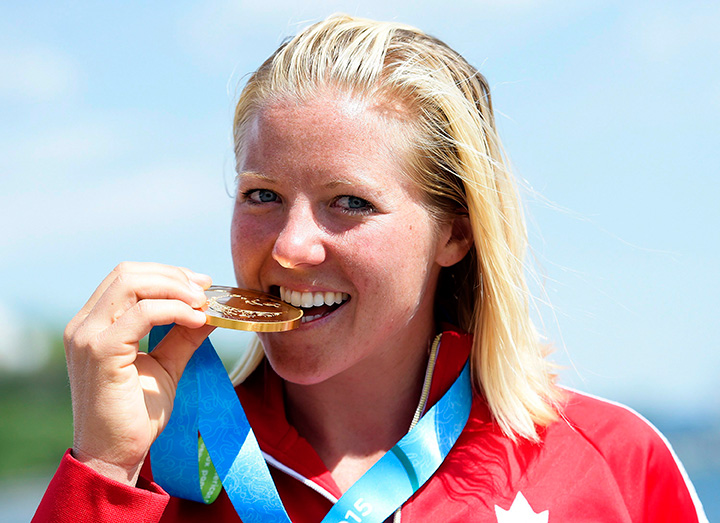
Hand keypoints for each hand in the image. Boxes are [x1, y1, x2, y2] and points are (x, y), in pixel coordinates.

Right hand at [63, 262, 214, 484]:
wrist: (116, 454)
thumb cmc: (137, 413)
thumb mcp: (167, 364)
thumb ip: (184, 334)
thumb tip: (211, 308)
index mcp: (94, 323)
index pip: (127, 277)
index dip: (167, 274)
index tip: (202, 284)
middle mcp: (84, 325)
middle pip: (128, 273)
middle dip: (173, 275)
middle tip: (206, 290)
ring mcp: (87, 336)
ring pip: (131, 284)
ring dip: (175, 288)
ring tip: (203, 304)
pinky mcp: (101, 352)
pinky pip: (141, 314)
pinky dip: (174, 310)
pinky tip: (197, 319)